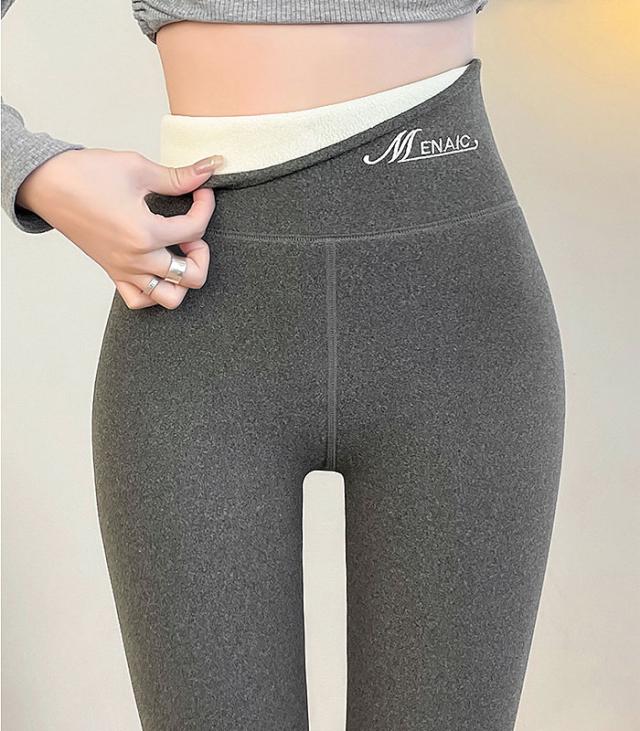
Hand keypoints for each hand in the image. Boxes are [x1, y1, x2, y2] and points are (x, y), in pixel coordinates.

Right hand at [17, 147, 224, 308]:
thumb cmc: (87, 174)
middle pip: (191, 276)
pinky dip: (156, 292)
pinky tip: (159, 267)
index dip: (206, 206)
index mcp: (144, 233)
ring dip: (182, 279)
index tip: (201, 192)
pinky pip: (140, 300)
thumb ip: (177, 177)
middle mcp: (136, 259)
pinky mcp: (113, 272)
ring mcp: (125, 270)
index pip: (195, 230)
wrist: (47, 183)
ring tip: (177, 253)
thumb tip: (208, 168)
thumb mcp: (138, 168)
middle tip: (191, 229)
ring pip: (170, 298)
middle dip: (202, 251)